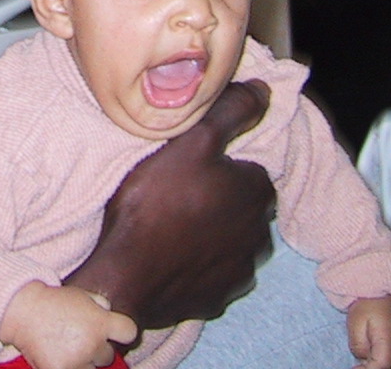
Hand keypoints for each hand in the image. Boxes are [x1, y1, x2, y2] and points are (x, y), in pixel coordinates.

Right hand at [0, 282, 136, 368]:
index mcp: (99, 322)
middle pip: (108, 356)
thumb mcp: (82, 295)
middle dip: (96, 349)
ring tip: (66, 347)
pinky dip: (66, 367)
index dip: (121, 332)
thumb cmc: (53, 301)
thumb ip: (101, 306)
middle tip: (79, 338)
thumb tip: (112, 318)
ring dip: (82, 362)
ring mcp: (76, 360)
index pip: (129, 333)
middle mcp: (91, 343)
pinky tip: (57, 355)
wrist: (23, 311)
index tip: (114, 332)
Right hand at [65, 80, 274, 330]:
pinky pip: (213, 274)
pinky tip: (171, 254)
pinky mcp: (217, 300)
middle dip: (221, 198)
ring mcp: (238, 272)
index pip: (250, 168)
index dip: (220, 163)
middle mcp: (258, 235)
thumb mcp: (192, 140)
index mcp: (257, 192)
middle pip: (242, 205)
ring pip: (231, 241)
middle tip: (178, 190)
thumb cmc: (155, 201)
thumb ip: (231, 110)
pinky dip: (199, 264)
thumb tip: (264, 90)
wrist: (125, 275)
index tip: (191, 164)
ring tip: (173, 223)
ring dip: (213, 232)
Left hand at [346, 296, 390, 368]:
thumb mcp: (355, 324)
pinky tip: (375, 361)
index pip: (381, 365)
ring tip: (367, 364)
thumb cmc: (365, 305)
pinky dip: (389, 365)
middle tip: (360, 367)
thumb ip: (358, 346)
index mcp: (388, 340)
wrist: (377, 290)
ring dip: (384, 367)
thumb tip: (363, 360)